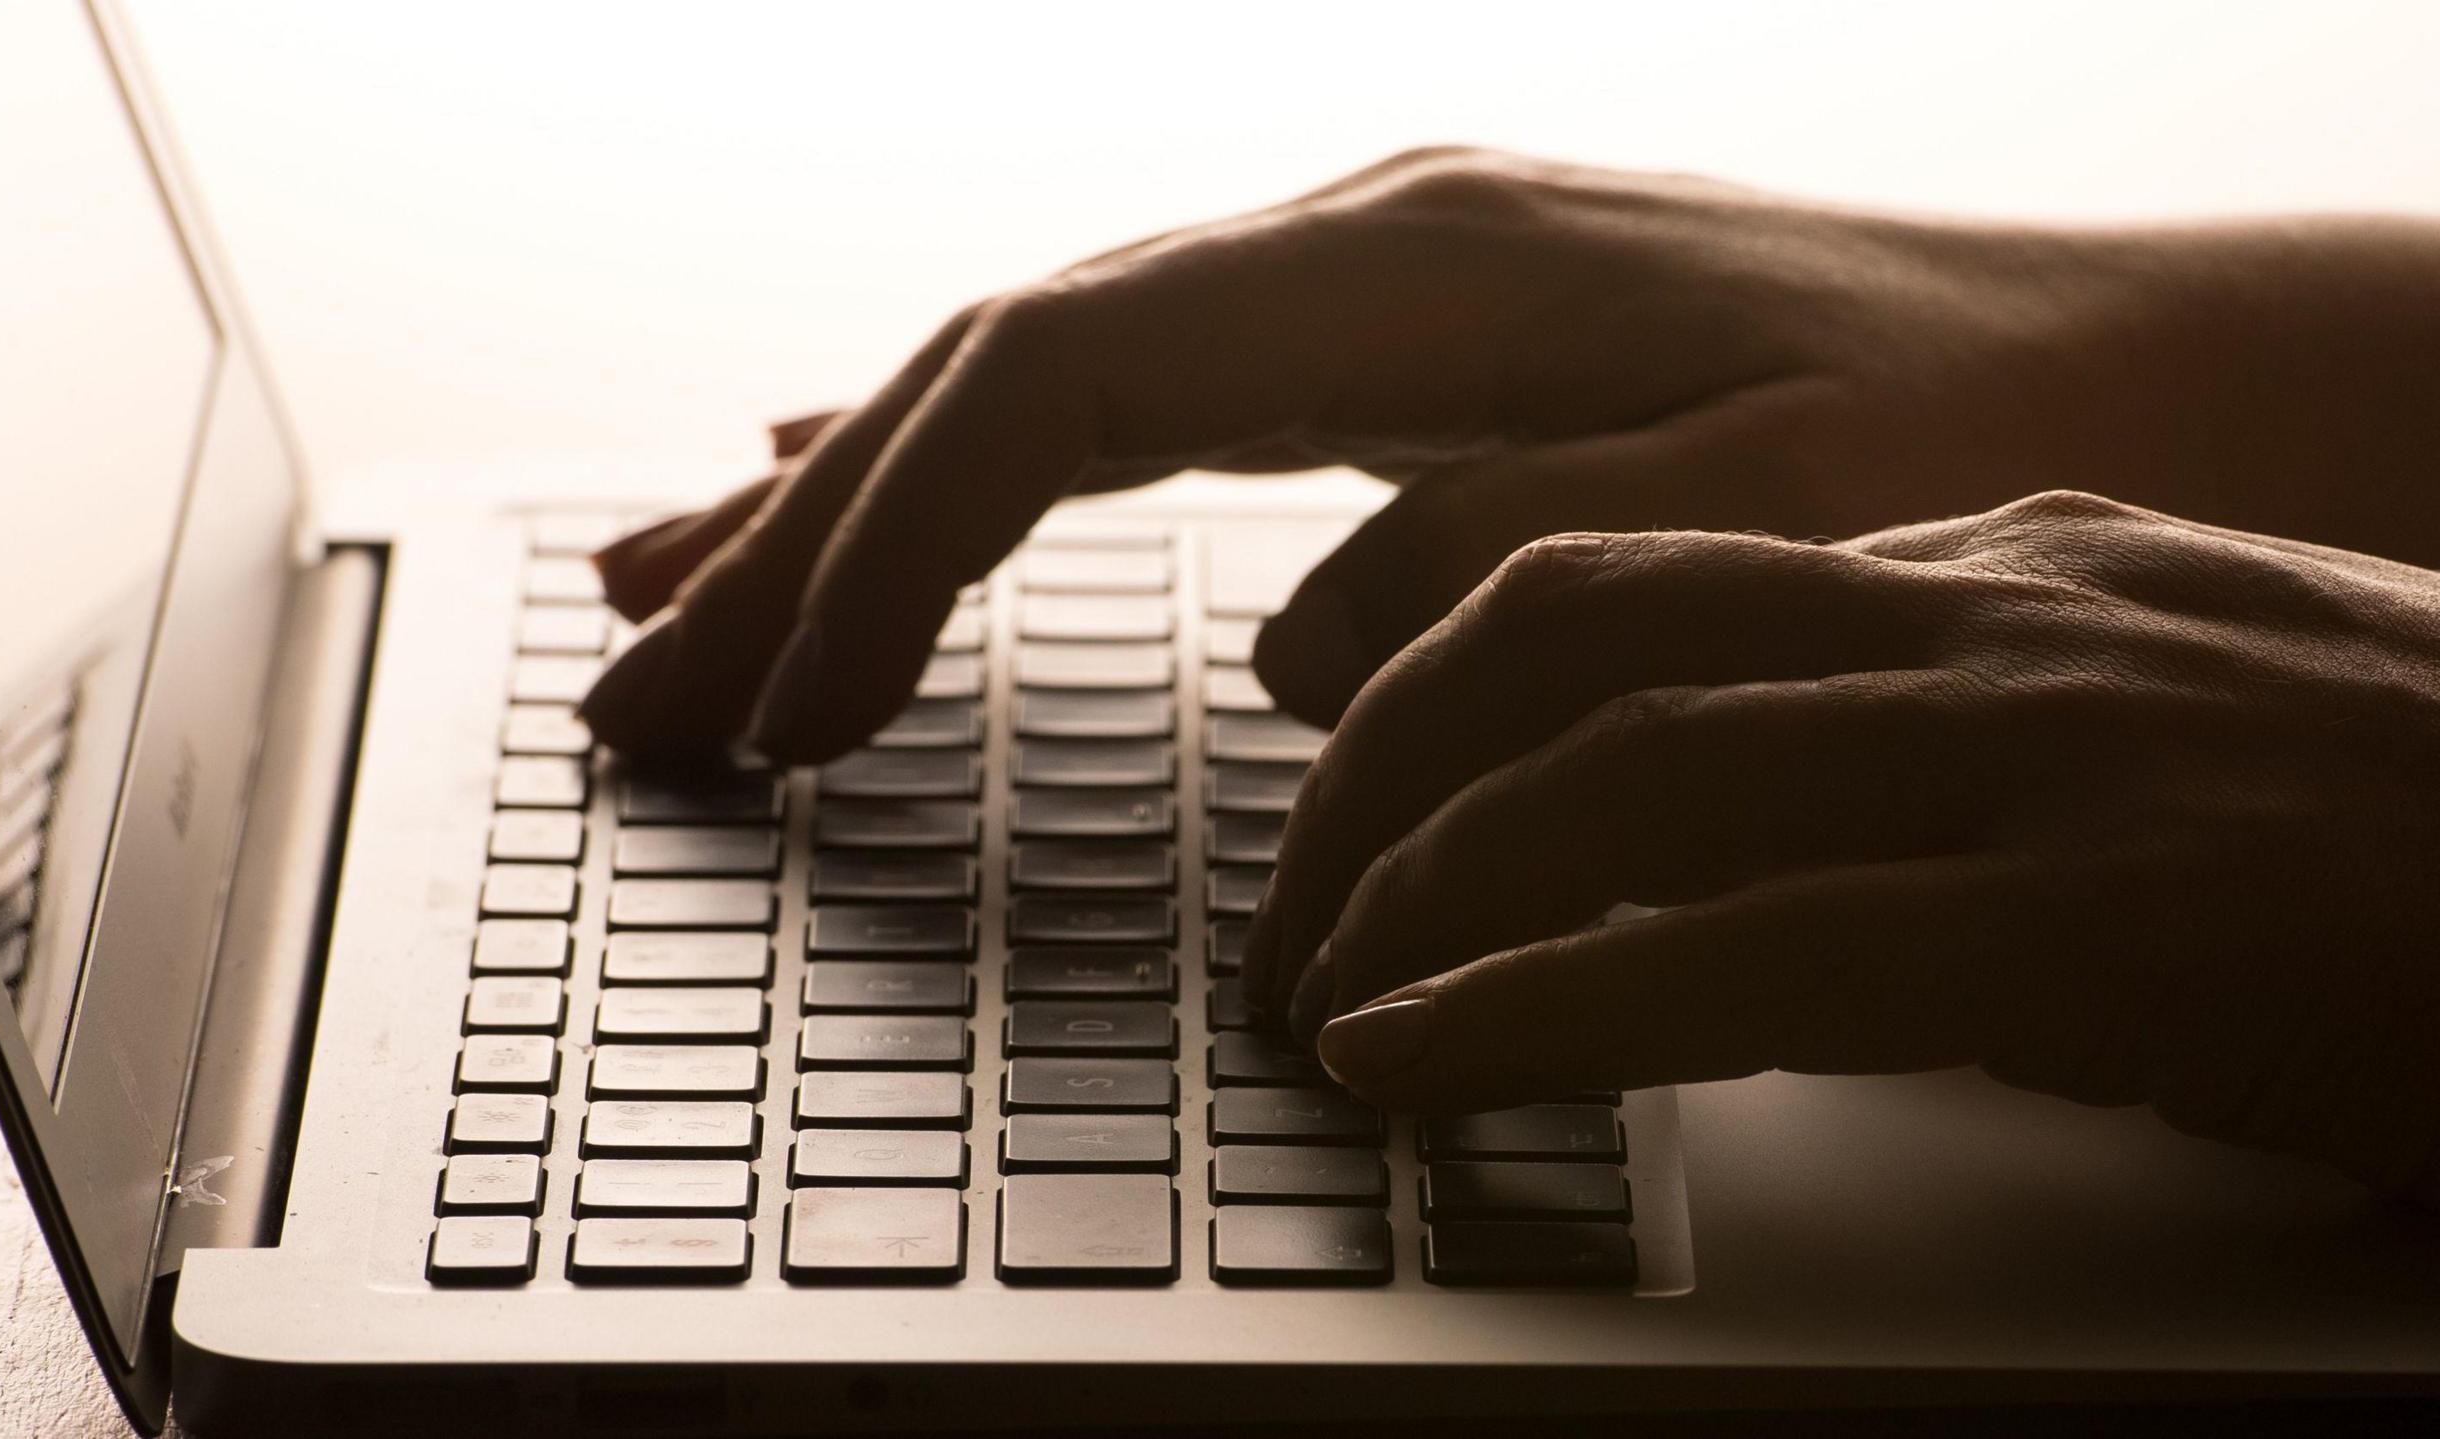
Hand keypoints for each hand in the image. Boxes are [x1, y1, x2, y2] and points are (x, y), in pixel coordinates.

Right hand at [578, 144, 2439, 760]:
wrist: (2128, 360)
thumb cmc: (1960, 436)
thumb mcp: (1742, 524)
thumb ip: (1491, 569)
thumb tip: (1293, 653)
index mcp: (1408, 271)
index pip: (1045, 392)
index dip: (881, 547)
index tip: (790, 712)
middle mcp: (1355, 238)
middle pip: (989, 365)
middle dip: (800, 533)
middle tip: (643, 682)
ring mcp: (1364, 279)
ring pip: (1035, 371)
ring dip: (851, 493)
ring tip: (685, 593)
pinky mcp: (1394, 336)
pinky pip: (1127, 391)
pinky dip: (980, 462)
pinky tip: (877, 482)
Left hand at [1246, 489, 2439, 1195]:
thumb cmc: (2429, 827)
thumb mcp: (2165, 721)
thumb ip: (1957, 732)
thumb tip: (1746, 813)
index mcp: (2002, 566)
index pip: (1634, 579)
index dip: (1448, 687)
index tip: (1360, 796)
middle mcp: (1997, 619)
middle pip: (1573, 641)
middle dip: (1381, 779)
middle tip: (1291, 915)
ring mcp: (2047, 754)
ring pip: (1621, 778)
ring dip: (1418, 895)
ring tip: (1323, 1004)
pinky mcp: (2102, 921)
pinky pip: (1737, 951)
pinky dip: (1538, 1007)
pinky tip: (1425, 1060)